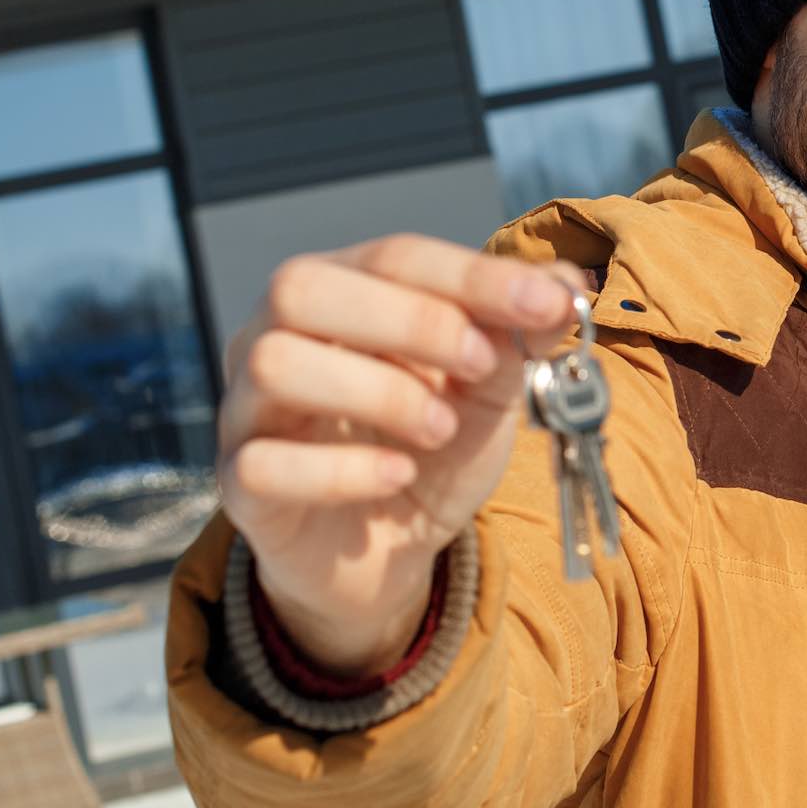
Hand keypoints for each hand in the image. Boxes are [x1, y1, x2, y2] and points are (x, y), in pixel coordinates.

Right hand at [216, 235, 582, 675]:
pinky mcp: (240, 484)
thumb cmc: (432, 446)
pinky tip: (398, 476)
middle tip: (481, 366)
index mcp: (340, 294)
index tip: (544, 304)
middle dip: (410, 320)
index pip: (391, 256)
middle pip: (301, 287)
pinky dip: (345, 470)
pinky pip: (263, 464)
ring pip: (275, 365)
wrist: (391, 552)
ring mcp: (247, 409)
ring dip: (380, 392)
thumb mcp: (489, 387)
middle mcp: (275, 336)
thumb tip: (566, 283)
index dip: (471, 276)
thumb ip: (521, 333)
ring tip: (439, 430)